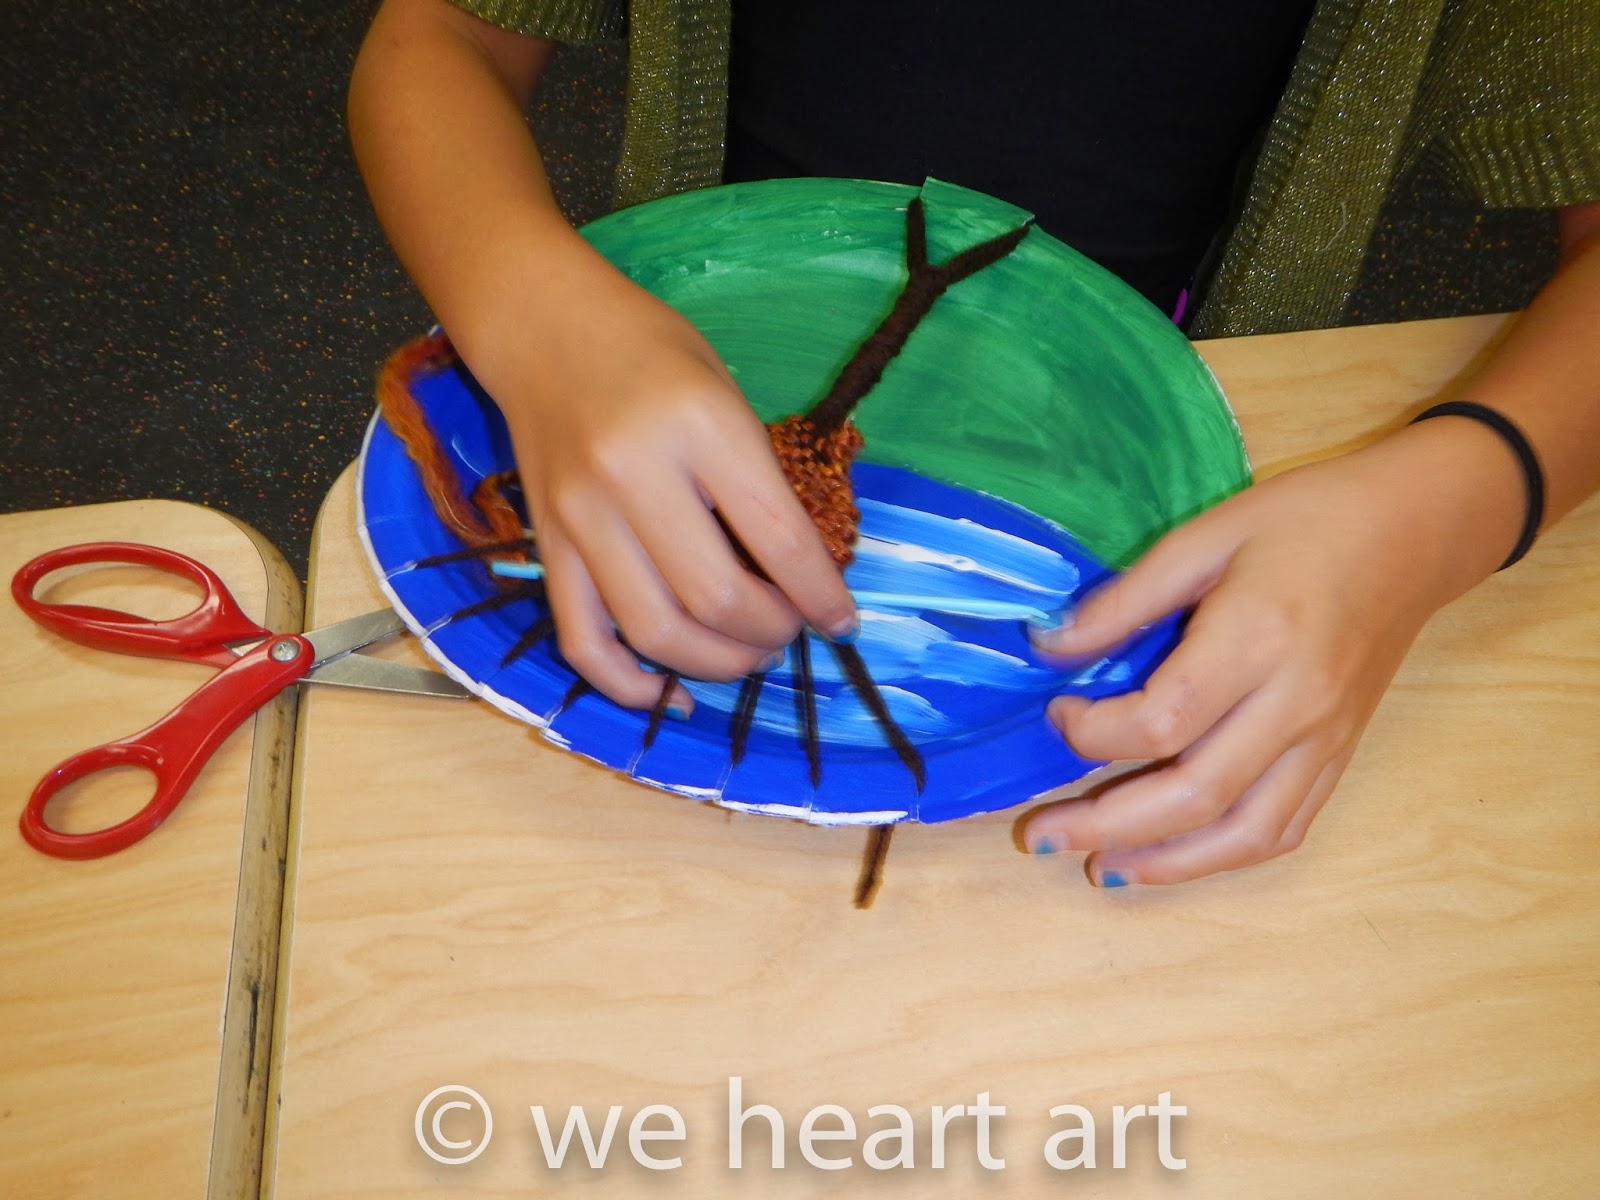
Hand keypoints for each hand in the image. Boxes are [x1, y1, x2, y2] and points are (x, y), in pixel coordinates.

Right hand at [467, 266, 857, 712]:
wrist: (542, 326)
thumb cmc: (650, 351)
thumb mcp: (726, 390)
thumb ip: (756, 481)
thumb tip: (800, 578)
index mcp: (698, 425)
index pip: (778, 538)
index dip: (820, 595)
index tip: (843, 620)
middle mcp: (633, 475)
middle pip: (717, 599)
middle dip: (773, 633)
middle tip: (791, 629)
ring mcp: (581, 517)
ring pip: (656, 632)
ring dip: (717, 664)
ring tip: (747, 654)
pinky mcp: (547, 546)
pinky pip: (583, 641)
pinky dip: (629, 686)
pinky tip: (672, 695)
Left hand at [1021, 423, 1518, 885]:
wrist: (1416, 532)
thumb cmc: (1305, 521)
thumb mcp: (1205, 536)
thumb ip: (1125, 600)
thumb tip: (1046, 646)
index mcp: (1257, 640)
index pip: (1163, 721)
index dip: (1093, 733)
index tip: (1058, 711)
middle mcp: (1296, 704)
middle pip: (1196, 795)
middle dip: (1107, 824)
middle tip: (1041, 834)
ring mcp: (1326, 740)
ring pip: (1243, 833)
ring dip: (1165, 862)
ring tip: (1099, 867)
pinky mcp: (1341, 756)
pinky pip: (1284, 828)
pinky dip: (1223, 855)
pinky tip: (1173, 857)